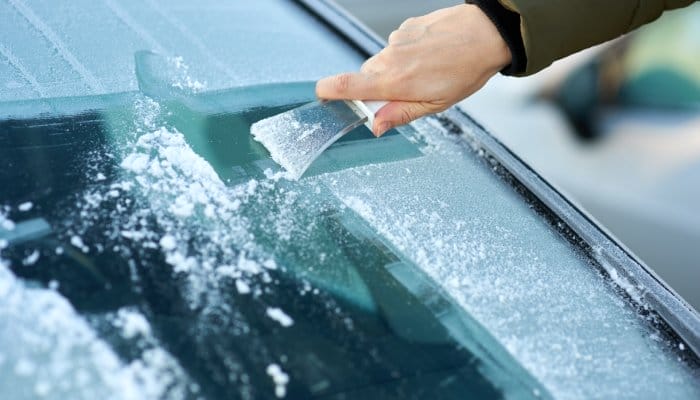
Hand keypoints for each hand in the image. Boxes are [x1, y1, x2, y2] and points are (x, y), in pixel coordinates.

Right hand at [316, 4, 511, 135]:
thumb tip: (376, 126)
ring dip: (395, 71)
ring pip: (383, 62)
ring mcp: (396, 40)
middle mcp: (390, 58)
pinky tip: (429, 56)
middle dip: (378, 89)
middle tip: (405, 94)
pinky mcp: (405, 27)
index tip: (322, 95)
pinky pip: (396, 46)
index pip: (347, 86)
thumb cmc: (464, 71)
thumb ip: (400, 114)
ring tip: (425, 72)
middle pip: (366, 77)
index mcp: (394, 82)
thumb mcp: (434, 105)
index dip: (328, 91)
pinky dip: (407, 54)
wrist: (485, 34)